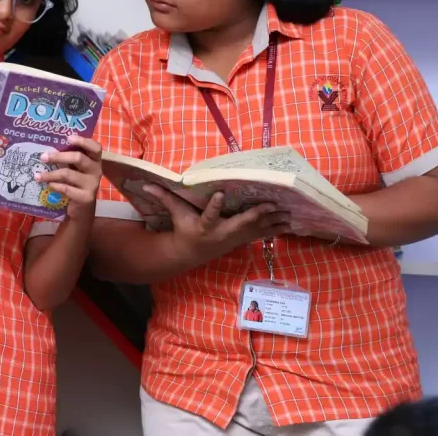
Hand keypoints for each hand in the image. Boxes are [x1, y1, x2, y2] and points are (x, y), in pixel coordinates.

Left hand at [35, 136, 102, 223]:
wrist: (82, 208)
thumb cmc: (76, 183)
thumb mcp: (76, 169)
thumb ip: (69, 157)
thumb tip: (48, 145)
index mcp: (95, 160)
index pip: (95, 147)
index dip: (83, 141)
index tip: (68, 138)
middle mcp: (96, 170)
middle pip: (79, 158)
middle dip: (59, 156)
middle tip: (43, 156)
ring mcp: (92, 184)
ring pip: (69, 174)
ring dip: (51, 174)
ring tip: (38, 175)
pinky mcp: (86, 197)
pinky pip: (67, 189)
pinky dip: (56, 186)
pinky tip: (49, 185)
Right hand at [142, 184, 290, 269]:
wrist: (192, 253)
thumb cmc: (184, 229)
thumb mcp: (175, 215)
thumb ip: (164, 197)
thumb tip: (145, 183)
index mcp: (204, 226)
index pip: (209, 216)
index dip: (215, 207)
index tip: (221, 194)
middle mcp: (222, 233)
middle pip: (241, 225)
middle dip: (256, 216)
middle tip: (271, 205)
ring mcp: (235, 238)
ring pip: (256, 230)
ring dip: (273, 222)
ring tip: (289, 213)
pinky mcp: (243, 239)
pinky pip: (262, 233)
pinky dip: (276, 228)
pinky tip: (291, 222)